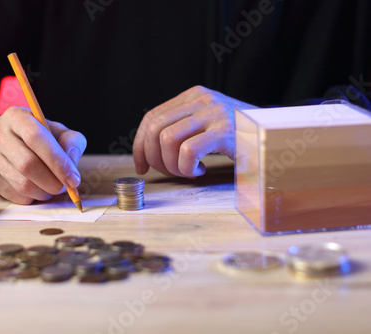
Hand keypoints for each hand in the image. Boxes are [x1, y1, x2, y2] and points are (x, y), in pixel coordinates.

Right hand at [0, 106, 86, 203]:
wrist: (7, 143)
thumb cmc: (38, 138)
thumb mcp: (58, 132)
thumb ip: (72, 144)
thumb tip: (71, 167)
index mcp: (17, 116)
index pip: (36, 137)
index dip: (57, 161)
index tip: (73, 179)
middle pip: (27, 164)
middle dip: (52, 182)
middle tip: (64, 188)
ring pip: (21, 184)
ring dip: (43, 192)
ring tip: (50, 188)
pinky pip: (13, 195)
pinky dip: (30, 198)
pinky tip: (34, 189)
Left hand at [133, 85, 256, 177]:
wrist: (276, 136)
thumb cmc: (239, 137)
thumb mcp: (207, 124)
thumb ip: (181, 128)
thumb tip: (148, 151)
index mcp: (193, 97)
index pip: (151, 118)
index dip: (140, 145)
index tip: (142, 166)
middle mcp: (201, 100)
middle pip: (154, 129)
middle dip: (154, 158)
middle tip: (169, 171)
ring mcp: (213, 113)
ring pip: (167, 140)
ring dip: (173, 165)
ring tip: (189, 171)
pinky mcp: (224, 130)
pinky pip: (188, 152)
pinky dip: (188, 168)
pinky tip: (200, 170)